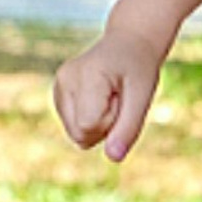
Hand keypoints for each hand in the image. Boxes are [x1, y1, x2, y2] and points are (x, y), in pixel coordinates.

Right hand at [54, 29, 165, 163]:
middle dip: (106, 125)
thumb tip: (113, 158)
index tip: (123, 99)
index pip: (88, 126)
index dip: (112, 122)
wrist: (130, 43)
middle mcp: (64, 80)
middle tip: (120, 98)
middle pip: (80, 134)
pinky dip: (91, 120)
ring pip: (76, 134)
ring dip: (99, 124)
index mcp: (85, 75)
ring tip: (111, 97)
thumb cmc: (139, 68)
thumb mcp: (144, 95)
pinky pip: (75, 127)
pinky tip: (100, 98)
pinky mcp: (58, 94)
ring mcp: (57, 86)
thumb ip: (129, 127)